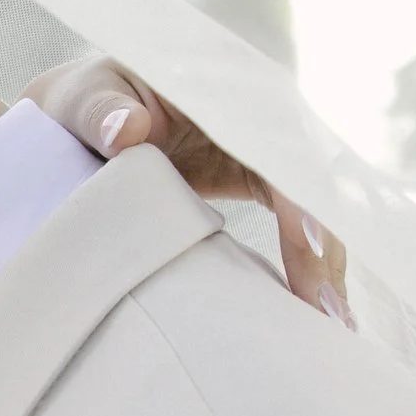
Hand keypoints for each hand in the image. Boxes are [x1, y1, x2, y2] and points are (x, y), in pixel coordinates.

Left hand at [23, 58, 350, 327]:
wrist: (80, 113)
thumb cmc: (84, 100)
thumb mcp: (84, 97)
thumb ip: (100, 110)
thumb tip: (127, 130)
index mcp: (225, 89)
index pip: (278, 143)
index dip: (299, 194)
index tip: (308, 246)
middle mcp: (259, 114)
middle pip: (311, 180)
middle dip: (326, 246)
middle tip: (331, 314)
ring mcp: (263, 146)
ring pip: (313, 205)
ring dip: (325, 264)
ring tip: (335, 326)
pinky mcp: (257, 174)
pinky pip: (297, 218)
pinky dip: (307, 263)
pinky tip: (315, 311)